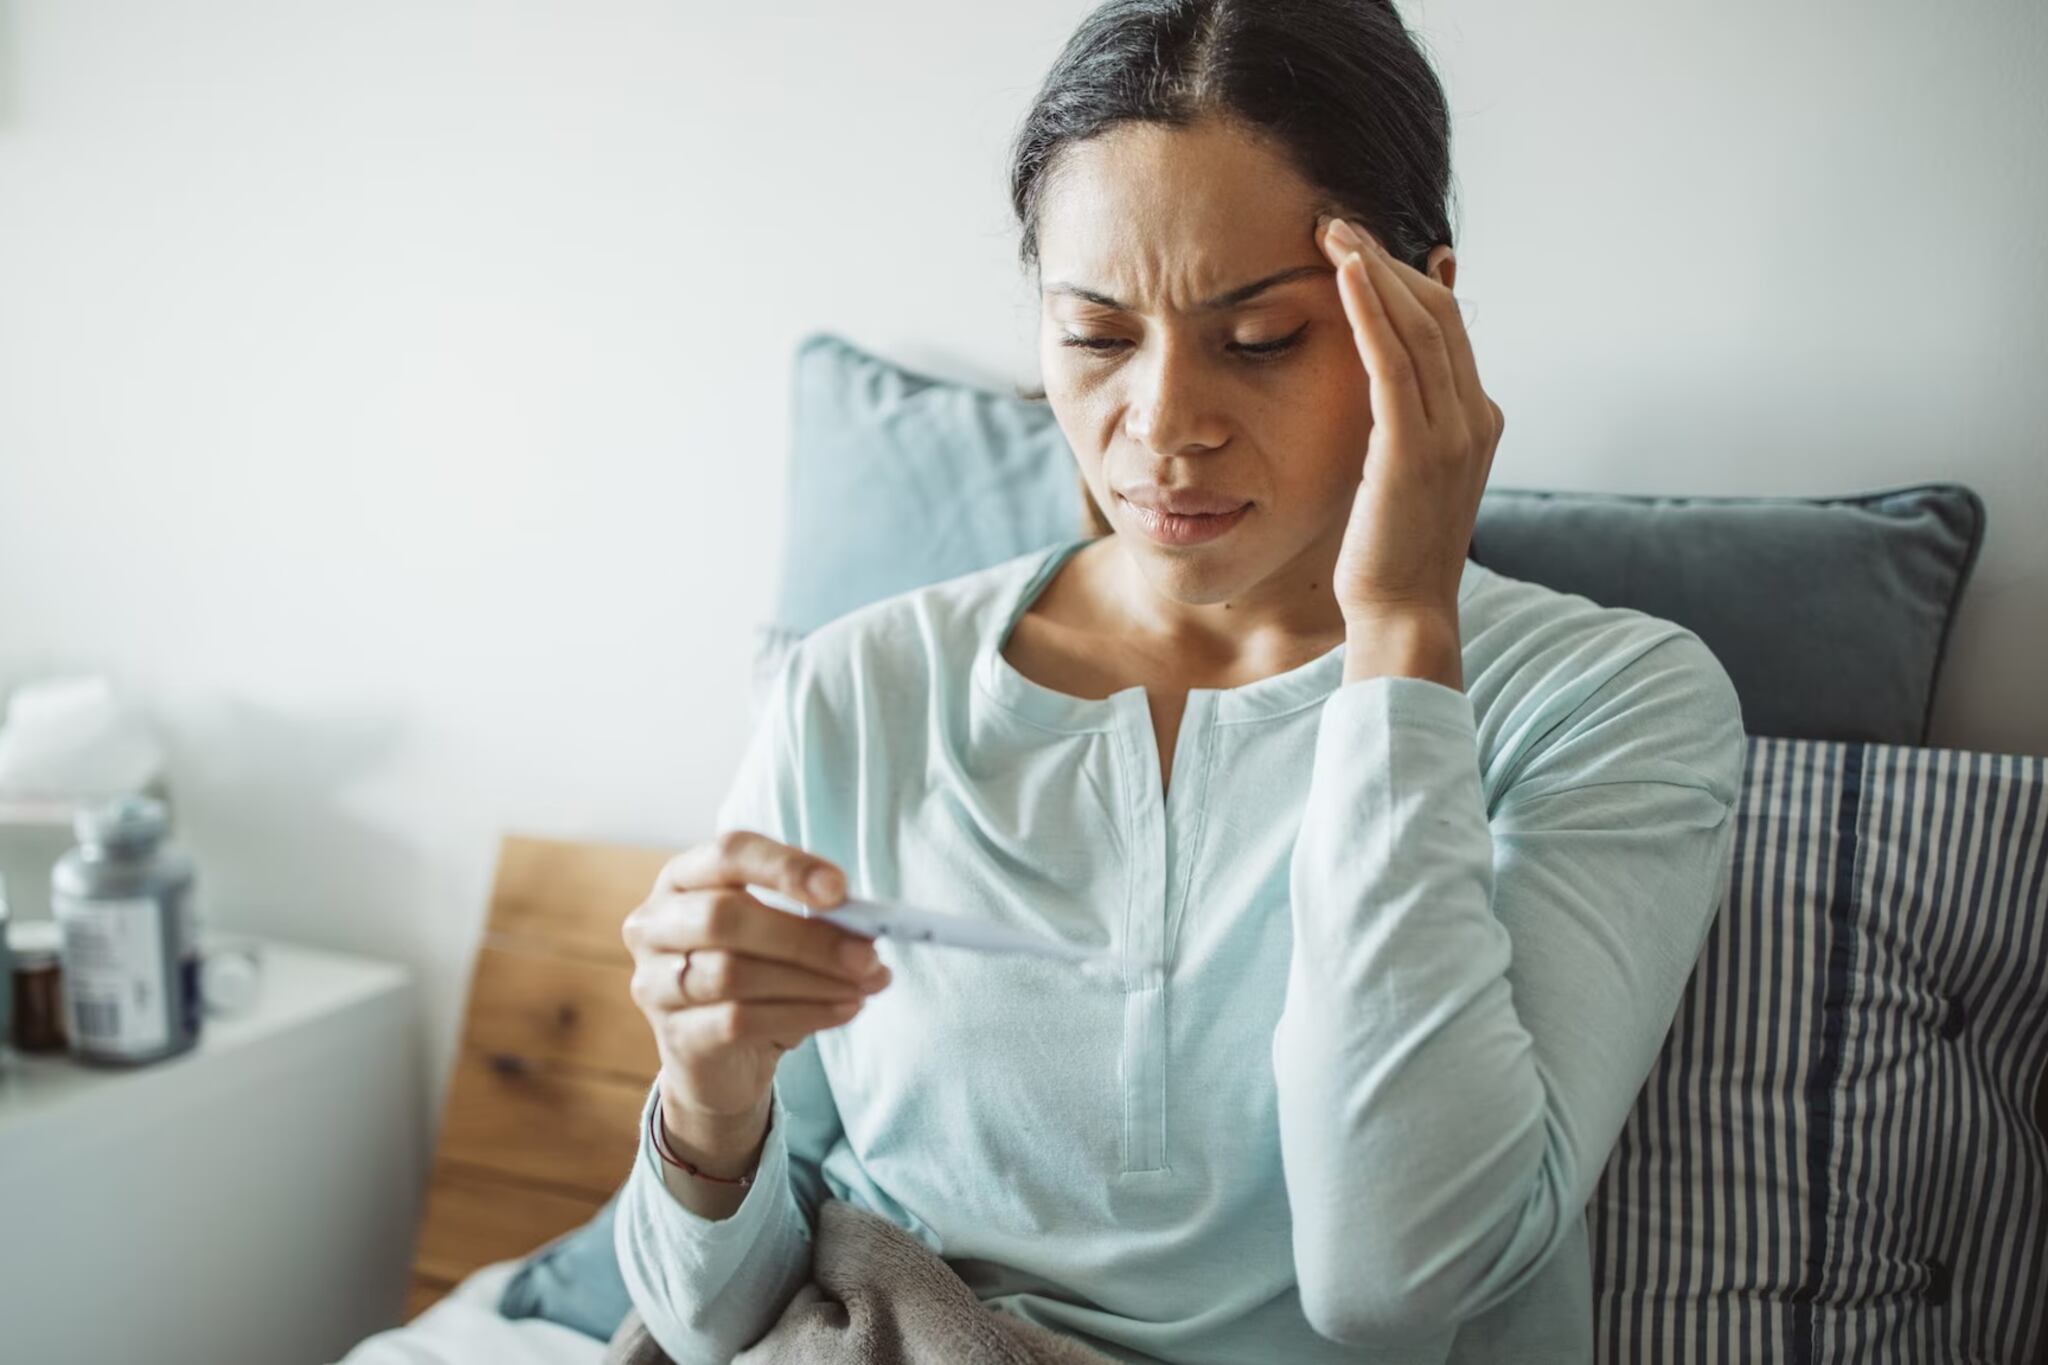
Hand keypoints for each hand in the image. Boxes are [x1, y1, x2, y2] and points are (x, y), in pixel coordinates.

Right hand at [622, 830, 892, 1126]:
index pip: (728, 854)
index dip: (785, 867)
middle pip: (724, 916)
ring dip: (812, 980)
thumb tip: (866, 930)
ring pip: (733, 973)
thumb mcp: (782, 936)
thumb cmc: (757, 978)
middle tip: (867, 955)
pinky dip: (802, 1014)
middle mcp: (655, 924)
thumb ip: (816, 919)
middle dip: (805, 936)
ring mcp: (655, 983)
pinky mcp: (676, 1037)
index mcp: (684, 878)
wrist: (722, 1062)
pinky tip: (844, 1010)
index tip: (840, 889)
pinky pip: (739, 1020)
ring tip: (865, 986)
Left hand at [1315, 215, 1503, 633]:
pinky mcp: (1415, 449)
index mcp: (1477, 419)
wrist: (1404, 613)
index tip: (1357, 248)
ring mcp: (1453, 432)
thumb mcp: (1401, 475)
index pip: (1446, 326)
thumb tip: (1378, 386)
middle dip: (1385, 261)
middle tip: (1336, 223)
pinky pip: (1395, 362)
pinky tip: (1344, 273)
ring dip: (1373, 271)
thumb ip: (1400, 424)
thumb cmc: (1389, 552)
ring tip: (1331, 230)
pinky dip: (1371, 311)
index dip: (1403, 279)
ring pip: (1419, 325)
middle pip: (1438, 312)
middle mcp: (1475, 416)